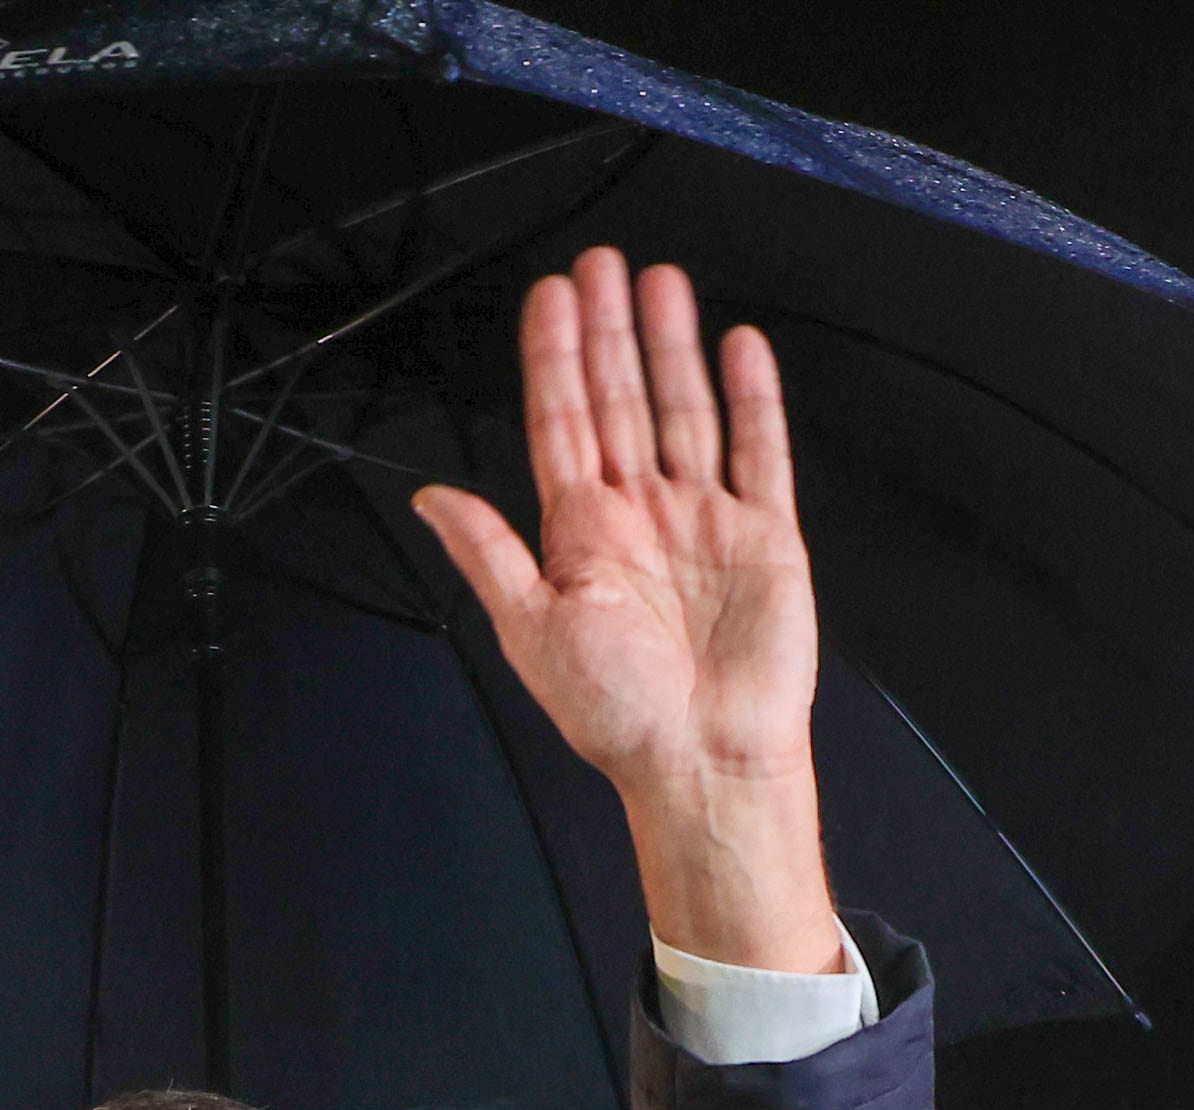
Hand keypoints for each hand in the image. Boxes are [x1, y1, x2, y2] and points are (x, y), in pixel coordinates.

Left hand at [412, 248, 842, 974]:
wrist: (703, 762)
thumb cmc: (618, 716)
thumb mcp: (531, 629)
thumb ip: (488, 554)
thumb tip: (429, 498)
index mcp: (582, 535)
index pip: (564, 422)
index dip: (556, 357)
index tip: (551, 296)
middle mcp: (641, 516)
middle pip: (622, 400)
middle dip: (610, 330)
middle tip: (602, 263)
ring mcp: (704, 520)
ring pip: (685, 411)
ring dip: (672, 347)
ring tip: (662, 282)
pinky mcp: (764, 536)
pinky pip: (760, 452)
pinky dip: (753, 399)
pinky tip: (738, 347)